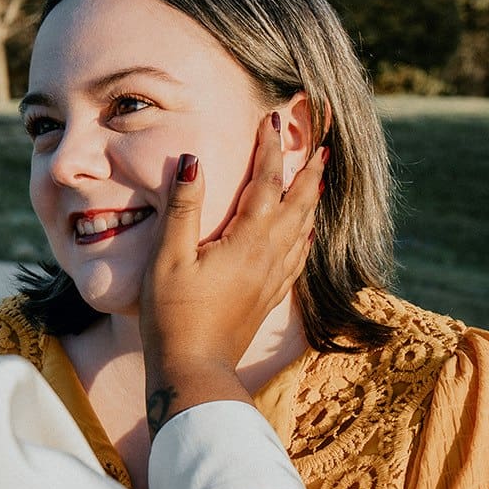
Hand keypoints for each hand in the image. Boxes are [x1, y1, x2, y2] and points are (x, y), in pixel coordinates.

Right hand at [139, 114, 323, 434]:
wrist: (193, 370)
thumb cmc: (173, 315)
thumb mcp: (168, 257)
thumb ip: (182, 207)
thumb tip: (191, 159)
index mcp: (247, 240)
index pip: (265, 182)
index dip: (270, 148)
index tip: (272, 118)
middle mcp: (268, 256)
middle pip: (298, 203)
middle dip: (308, 170)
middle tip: (320, 143)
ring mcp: (271, 278)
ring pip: (302, 228)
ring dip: (311, 199)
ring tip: (317, 178)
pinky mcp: (267, 297)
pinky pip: (297, 257)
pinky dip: (305, 235)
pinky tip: (305, 233)